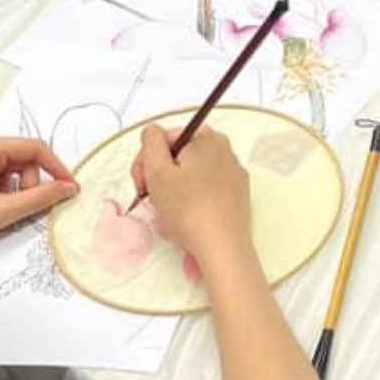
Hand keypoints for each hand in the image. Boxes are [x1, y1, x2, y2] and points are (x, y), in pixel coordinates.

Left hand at [0, 134, 77, 273]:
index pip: (33, 148)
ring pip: (2, 165)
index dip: (55, 168)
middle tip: (19, 206)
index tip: (66, 186)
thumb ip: (40, 197)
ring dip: (9, 186)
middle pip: (18, 156)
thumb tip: (65, 188)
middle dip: (26, 182)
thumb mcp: (3, 211)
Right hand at [137, 123, 250, 265]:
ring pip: (190, 176)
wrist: (222, 247)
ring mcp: (233, 173)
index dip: (147, 161)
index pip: (164, 139)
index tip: (142, 185)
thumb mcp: (157, 170)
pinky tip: (186, 221)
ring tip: (169, 215)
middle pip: (178, 157)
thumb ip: (150, 141)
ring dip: (173, 192)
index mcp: (207, 137)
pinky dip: (192, 202)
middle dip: (160, 178)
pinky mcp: (237, 196)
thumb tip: (153, 132)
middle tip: (153, 201)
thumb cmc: (187, 208)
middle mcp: (224, 150)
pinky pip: (205, 191)